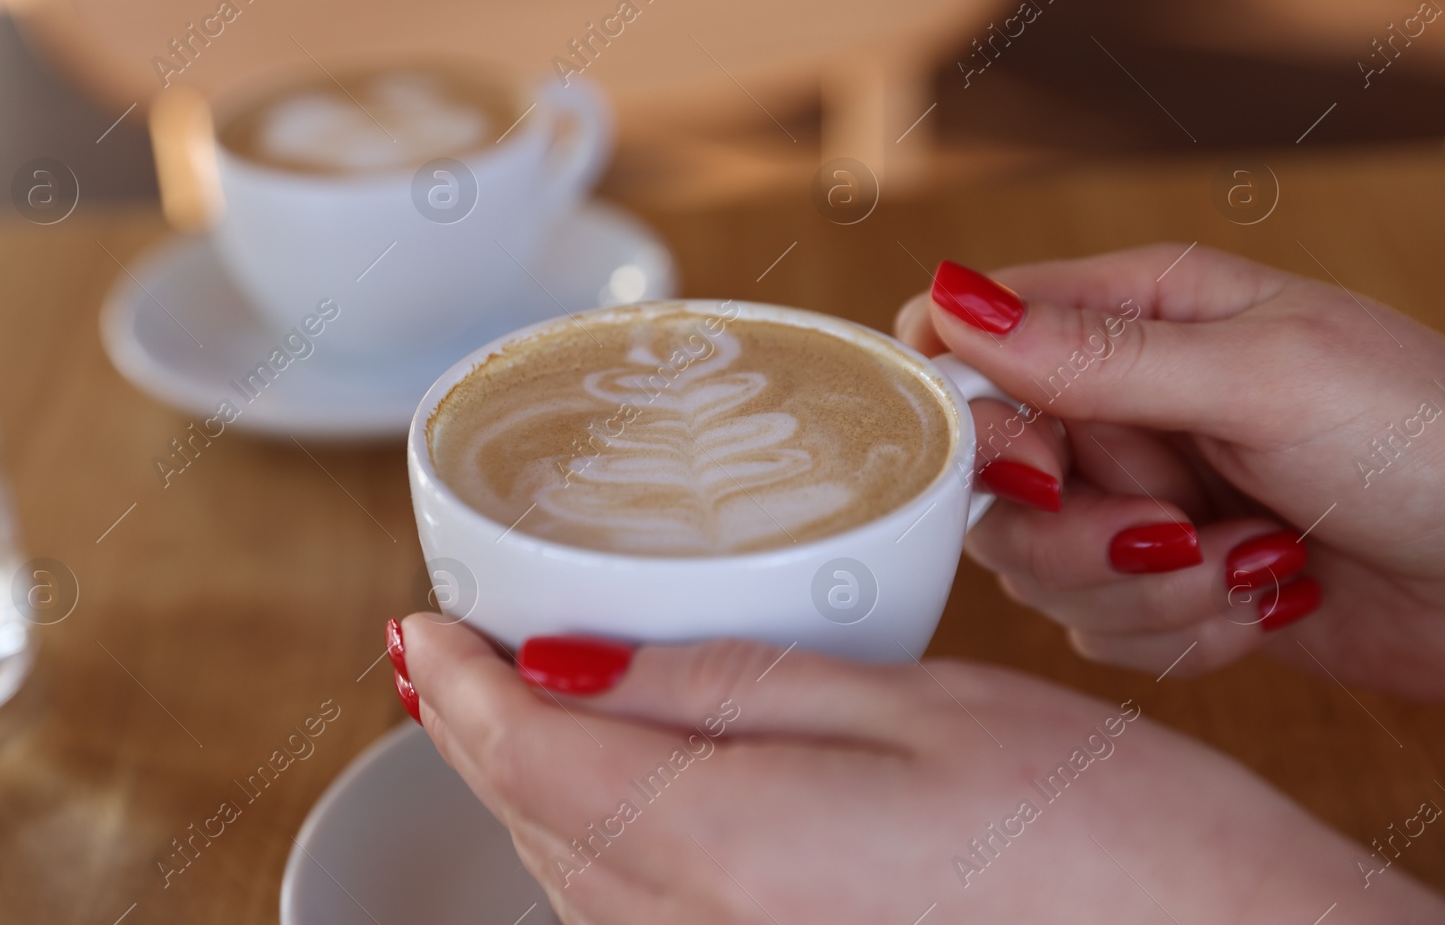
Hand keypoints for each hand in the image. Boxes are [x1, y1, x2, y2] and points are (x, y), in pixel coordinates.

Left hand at [396, 618, 1443, 923]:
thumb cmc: (1100, 829)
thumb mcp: (911, 707)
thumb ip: (726, 689)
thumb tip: (566, 662)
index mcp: (732, 848)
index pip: (533, 757)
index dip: (460, 686)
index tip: (422, 627)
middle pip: (537, 826)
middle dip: (473, 733)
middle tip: (446, 652)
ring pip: (574, 884)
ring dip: (525, 790)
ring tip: (501, 705)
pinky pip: (636, 924)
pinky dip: (591, 848)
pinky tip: (607, 796)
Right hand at [895, 245, 1444, 696]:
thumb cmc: (1427, 440)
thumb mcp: (1264, 376)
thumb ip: (1097, 354)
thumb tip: (952, 302)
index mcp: (1138, 315)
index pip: (972, 343)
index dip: (974, 414)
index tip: (1035, 466)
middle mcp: (1119, 406)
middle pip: (991, 482)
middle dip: (1073, 531)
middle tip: (1168, 530)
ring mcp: (1138, 499)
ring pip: (1036, 568)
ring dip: (1143, 589)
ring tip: (1252, 561)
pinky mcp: (1163, 587)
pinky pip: (1096, 629)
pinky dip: (1178, 634)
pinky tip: (1263, 599)